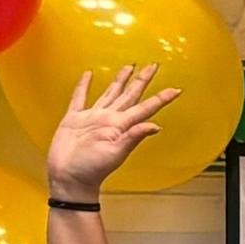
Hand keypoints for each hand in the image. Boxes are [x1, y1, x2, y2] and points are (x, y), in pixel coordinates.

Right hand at [47, 64, 174, 202]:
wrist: (68, 178)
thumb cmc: (92, 169)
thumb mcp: (116, 153)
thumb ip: (134, 137)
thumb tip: (156, 126)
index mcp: (121, 125)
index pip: (145, 107)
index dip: (161, 98)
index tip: (176, 89)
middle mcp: (109, 119)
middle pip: (130, 94)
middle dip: (142, 80)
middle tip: (154, 65)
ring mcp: (92, 118)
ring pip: (110, 92)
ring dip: (120, 80)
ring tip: (129, 67)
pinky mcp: (74, 119)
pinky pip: (80, 97)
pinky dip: (84, 85)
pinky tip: (89, 75)